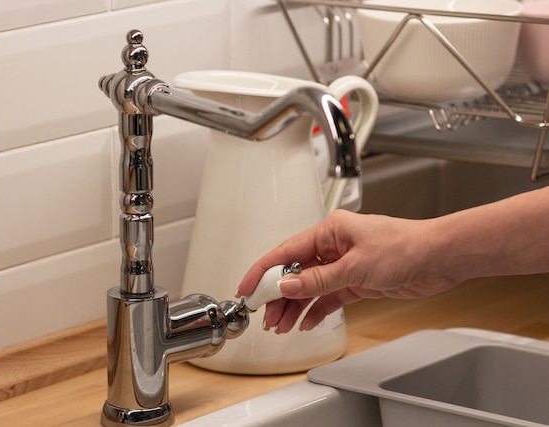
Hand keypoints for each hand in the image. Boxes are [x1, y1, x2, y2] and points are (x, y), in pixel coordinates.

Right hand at [236, 209, 458, 333]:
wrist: (440, 258)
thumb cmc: (406, 246)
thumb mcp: (355, 266)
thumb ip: (318, 280)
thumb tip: (286, 286)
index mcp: (329, 231)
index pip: (285, 252)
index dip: (262, 272)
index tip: (247, 289)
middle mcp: (334, 246)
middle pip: (295, 273)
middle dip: (279, 296)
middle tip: (266, 317)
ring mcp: (345, 265)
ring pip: (310, 288)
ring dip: (296, 307)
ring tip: (282, 326)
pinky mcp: (357, 281)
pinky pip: (328, 297)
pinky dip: (317, 310)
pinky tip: (306, 322)